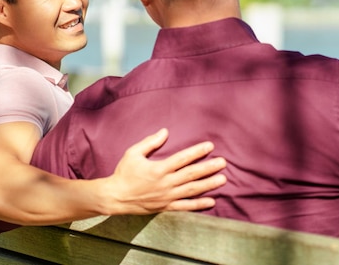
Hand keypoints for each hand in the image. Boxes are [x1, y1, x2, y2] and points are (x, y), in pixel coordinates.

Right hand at [105, 128, 226, 214]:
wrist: (115, 197)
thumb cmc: (124, 173)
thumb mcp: (133, 153)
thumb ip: (150, 142)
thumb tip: (165, 131)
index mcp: (159, 169)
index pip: (182, 158)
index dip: (197, 152)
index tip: (210, 146)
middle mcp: (165, 183)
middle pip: (191, 174)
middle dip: (209, 168)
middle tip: (223, 162)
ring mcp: (167, 196)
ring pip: (192, 190)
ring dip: (208, 185)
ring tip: (223, 179)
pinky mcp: (166, 207)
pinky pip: (185, 206)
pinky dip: (199, 204)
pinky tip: (211, 201)